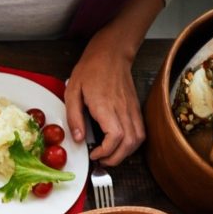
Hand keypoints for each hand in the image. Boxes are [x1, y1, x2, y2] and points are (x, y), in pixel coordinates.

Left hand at [65, 41, 144, 165]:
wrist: (111, 52)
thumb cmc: (91, 69)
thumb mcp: (72, 91)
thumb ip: (74, 117)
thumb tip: (78, 138)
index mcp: (106, 105)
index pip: (116, 136)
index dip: (106, 151)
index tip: (94, 154)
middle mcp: (123, 108)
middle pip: (130, 142)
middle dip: (116, 158)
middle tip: (101, 161)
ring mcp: (132, 108)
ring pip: (138, 138)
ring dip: (125, 153)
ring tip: (109, 155)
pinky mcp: (135, 107)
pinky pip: (140, 130)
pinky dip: (131, 143)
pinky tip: (118, 144)